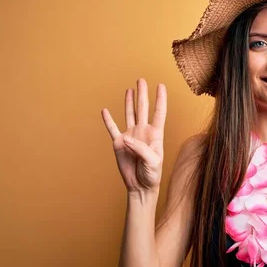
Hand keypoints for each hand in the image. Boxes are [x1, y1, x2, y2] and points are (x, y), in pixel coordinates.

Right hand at [101, 78, 166, 193]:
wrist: (141, 186)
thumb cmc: (152, 175)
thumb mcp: (153, 162)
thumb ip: (142, 149)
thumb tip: (127, 138)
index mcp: (155, 135)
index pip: (159, 113)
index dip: (160, 99)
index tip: (160, 86)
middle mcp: (143, 132)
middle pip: (143, 109)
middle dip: (143, 94)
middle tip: (141, 80)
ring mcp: (131, 136)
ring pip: (130, 115)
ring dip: (129, 102)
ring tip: (130, 89)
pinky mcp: (119, 144)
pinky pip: (112, 129)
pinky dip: (108, 120)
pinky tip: (105, 111)